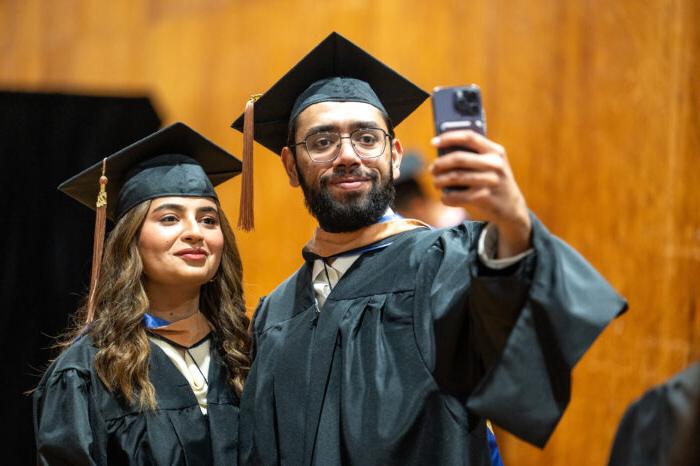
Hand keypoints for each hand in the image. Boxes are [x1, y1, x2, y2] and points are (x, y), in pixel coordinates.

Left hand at [430, 130, 531, 256]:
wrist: (512, 207)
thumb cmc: (493, 181)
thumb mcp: (491, 164)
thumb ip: (473, 155)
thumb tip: (442, 152)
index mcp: (495, 151)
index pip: (469, 137)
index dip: (449, 137)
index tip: (434, 142)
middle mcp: (495, 164)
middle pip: (458, 159)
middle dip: (440, 163)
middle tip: (432, 169)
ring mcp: (490, 182)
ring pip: (455, 177)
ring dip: (439, 181)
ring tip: (436, 183)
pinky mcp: (484, 198)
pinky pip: (456, 196)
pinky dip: (446, 197)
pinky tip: (445, 197)